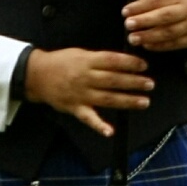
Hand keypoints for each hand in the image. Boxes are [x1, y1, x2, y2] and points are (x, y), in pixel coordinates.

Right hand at [25, 48, 151, 136]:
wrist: (35, 74)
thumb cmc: (61, 62)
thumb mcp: (80, 53)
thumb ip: (100, 59)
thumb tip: (124, 61)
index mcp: (87, 61)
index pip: (112, 61)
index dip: (129, 63)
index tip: (144, 66)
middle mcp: (85, 78)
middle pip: (113, 80)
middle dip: (134, 82)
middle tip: (150, 84)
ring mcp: (80, 94)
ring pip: (107, 98)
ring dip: (127, 101)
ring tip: (144, 102)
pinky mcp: (75, 108)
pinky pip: (88, 118)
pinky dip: (99, 126)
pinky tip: (110, 131)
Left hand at [122, 0, 186, 52]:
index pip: (160, 0)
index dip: (142, 6)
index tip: (126, 10)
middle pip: (166, 17)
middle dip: (145, 21)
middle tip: (128, 25)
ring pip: (171, 33)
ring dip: (151, 37)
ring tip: (134, 38)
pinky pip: (178, 44)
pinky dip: (162, 46)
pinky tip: (149, 46)